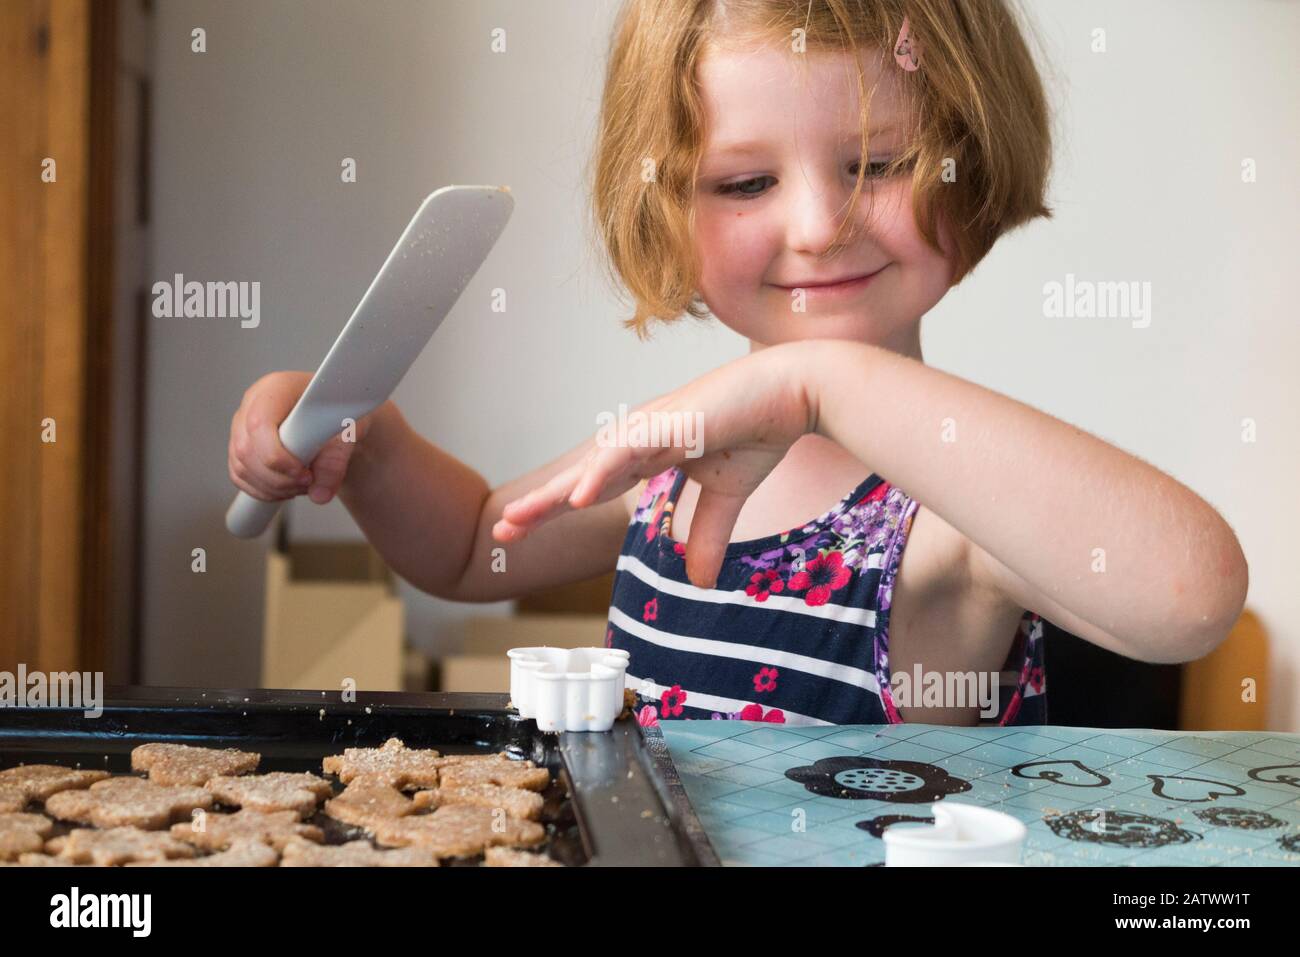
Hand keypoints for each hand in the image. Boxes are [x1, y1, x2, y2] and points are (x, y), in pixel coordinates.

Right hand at [228, 371, 378, 504]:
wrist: (339, 411)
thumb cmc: (341, 410)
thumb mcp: (349, 431)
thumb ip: (335, 461)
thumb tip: (319, 494)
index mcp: (276, 388)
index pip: (259, 424)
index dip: (279, 456)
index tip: (306, 474)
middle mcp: (253, 404)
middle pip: (246, 449)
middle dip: (278, 477)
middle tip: (308, 482)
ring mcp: (242, 425)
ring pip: (241, 467)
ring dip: (273, 487)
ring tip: (303, 484)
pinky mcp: (240, 445)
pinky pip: (240, 476)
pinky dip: (264, 490)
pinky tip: (288, 487)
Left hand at [493, 343, 817, 587]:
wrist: (795, 394)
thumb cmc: (762, 432)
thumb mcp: (728, 497)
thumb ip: (707, 534)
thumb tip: (699, 582)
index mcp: (650, 451)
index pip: (594, 484)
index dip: (559, 507)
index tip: (525, 529)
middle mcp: (641, 438)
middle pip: (581, 477)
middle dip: (541, 504)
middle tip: (502, 530)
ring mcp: (651, 427)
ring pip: (592, 466)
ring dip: (555, 493)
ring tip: (519, 519)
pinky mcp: (669, 421)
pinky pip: (626, 452)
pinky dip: (599, 474)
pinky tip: (575, 498)